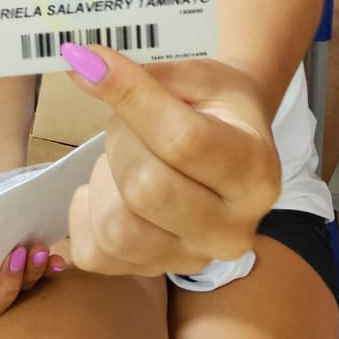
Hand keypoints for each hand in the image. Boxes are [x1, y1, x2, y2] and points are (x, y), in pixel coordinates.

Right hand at [0, 183, 66, 316]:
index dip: (1, 284)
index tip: (10, 258)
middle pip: (9, 295)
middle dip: (20, 277)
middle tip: (26, 252)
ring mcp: (16, 274)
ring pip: (28, 283)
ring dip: (37, 270)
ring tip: (41, 250)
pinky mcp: (32, 262)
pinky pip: (44, 271)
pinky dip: (51, 266)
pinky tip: (57, 261)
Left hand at [63, 46, 280, 276]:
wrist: (231, 144)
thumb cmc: (215, 107)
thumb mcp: (199, 78)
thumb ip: (147, 76)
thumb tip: (83, 67)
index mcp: (255, 172)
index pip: (183, 141)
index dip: (131, 98)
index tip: (94, 62)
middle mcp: (233, 229)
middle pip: (146, 188)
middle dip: (122, 141)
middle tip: (129, 121)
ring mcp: (194, 261)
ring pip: (117, 227)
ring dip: (105, 178)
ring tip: (125, 156)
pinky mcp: (154, 275)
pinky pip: (93, 253)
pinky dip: (87, 212)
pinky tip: (108, 187)